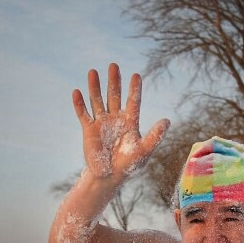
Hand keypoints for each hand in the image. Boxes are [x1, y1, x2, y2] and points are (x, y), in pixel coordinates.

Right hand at [72, 63, 168, 180]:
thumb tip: (167, 120)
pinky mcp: (89, 130)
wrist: (109, 177)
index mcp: (130, 122)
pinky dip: (79, 103)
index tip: (136, 75)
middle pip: (114, 96)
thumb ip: (155, 136)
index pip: (133, 101)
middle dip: (114, 81)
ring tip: (93, 71)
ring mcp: (102, 123)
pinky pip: (83, 114)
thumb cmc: (128, 165)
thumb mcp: (144, 150)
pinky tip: (76, 91)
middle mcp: (115, 119)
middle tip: (114, 65)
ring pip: (97, 100)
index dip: (134, 89)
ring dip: (95, 87)